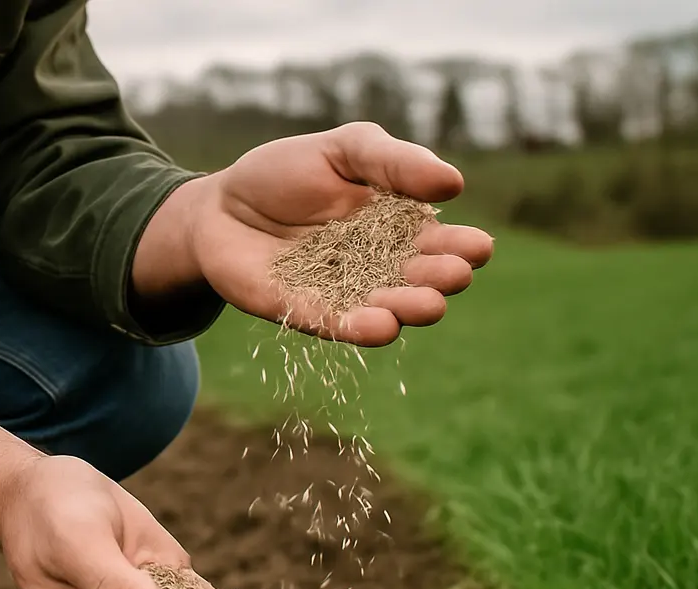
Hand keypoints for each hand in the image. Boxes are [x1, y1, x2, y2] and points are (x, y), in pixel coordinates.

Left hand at [133, 122, 493, 345]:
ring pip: (384, 309)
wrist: (220, 206)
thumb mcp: (344, 150)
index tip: (477, 248)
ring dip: (408, 309)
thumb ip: (394, 163)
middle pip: (417, 281)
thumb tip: (454, 182)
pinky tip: (382, 327)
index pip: (437, 242)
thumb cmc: (285, 174)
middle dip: (438, 280)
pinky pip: (337, 325)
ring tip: (427, 305)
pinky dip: (360, 328)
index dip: (459, 247)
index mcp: (395, 228)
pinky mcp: (304, 314)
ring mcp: (341, 295)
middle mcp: (375, 269)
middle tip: (453, 275)